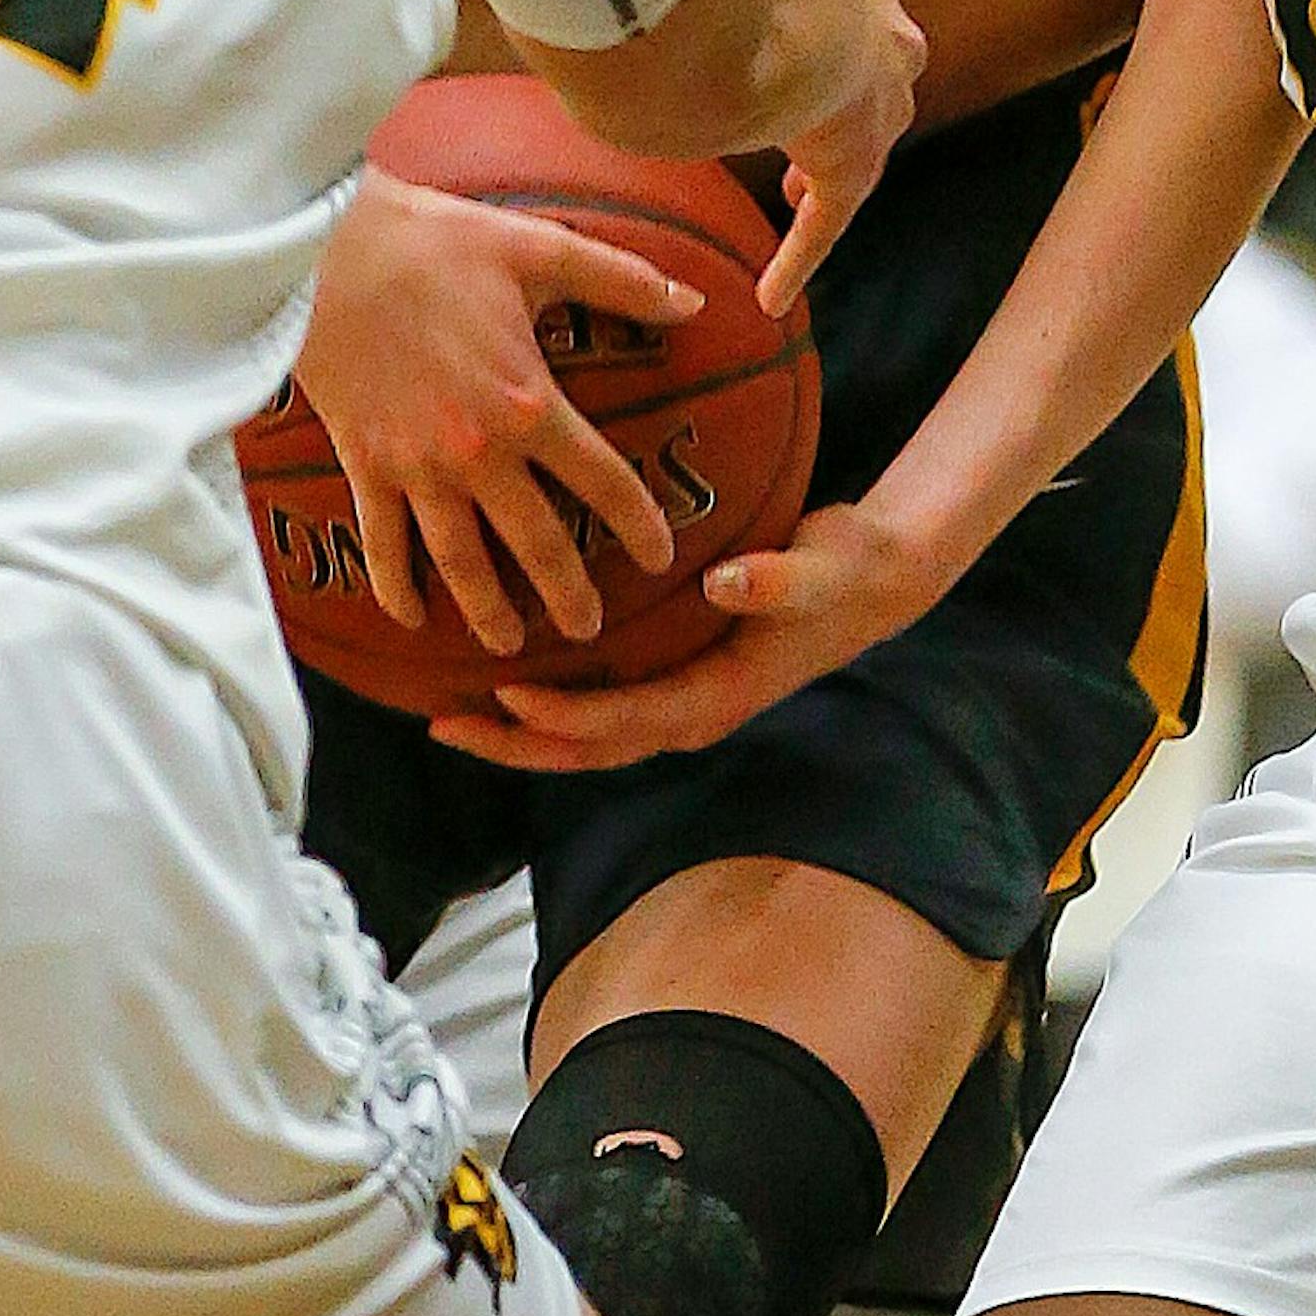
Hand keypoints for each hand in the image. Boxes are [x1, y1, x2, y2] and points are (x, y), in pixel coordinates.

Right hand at [300, 164, 707, 653]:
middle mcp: (477, 452)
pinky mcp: (364, 465)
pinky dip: (395, 585)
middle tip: (590, 630)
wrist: (325, 252)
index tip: (661, 557)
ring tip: (510, 644)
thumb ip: (620, 280)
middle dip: (567, 593)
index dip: (638, 523)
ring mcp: (417, 467)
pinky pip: (383, 543)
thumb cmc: (435, 244)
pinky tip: (410, 616)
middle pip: (534, 542)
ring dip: (487, 609)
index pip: (601, 480)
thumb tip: (693, 302)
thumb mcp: (538, 249)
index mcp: (528, 403)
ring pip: (460, 561)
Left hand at [427, 497, 940, 766]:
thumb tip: (724, 584)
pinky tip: (503, 676)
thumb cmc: (844, 569)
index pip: (627, 720)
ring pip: (586, 737)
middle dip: (515, 744)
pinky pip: (599, 706)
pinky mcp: (673, 679)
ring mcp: (680, 700)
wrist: (873, 581)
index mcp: (718, 695)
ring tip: (449, 713)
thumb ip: (776, 579)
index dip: (564, 714)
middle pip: (589, 749)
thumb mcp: (822, 566)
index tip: (509, 691)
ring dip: (519, 733)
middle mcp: (691, 711)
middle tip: (442, 723)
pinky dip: (547, 704)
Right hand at [730, 0, 924, 317]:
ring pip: (866, 139)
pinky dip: (800, 256)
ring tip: (793, 195)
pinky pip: (828, 220)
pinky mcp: (848, 163)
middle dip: (852, 91)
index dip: (832, 29)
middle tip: (815, 117)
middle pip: (882, 73)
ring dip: (832, 163)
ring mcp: (875, 101)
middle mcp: (881, 37)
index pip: (855, 9)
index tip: (805, 42)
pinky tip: (773, 298)